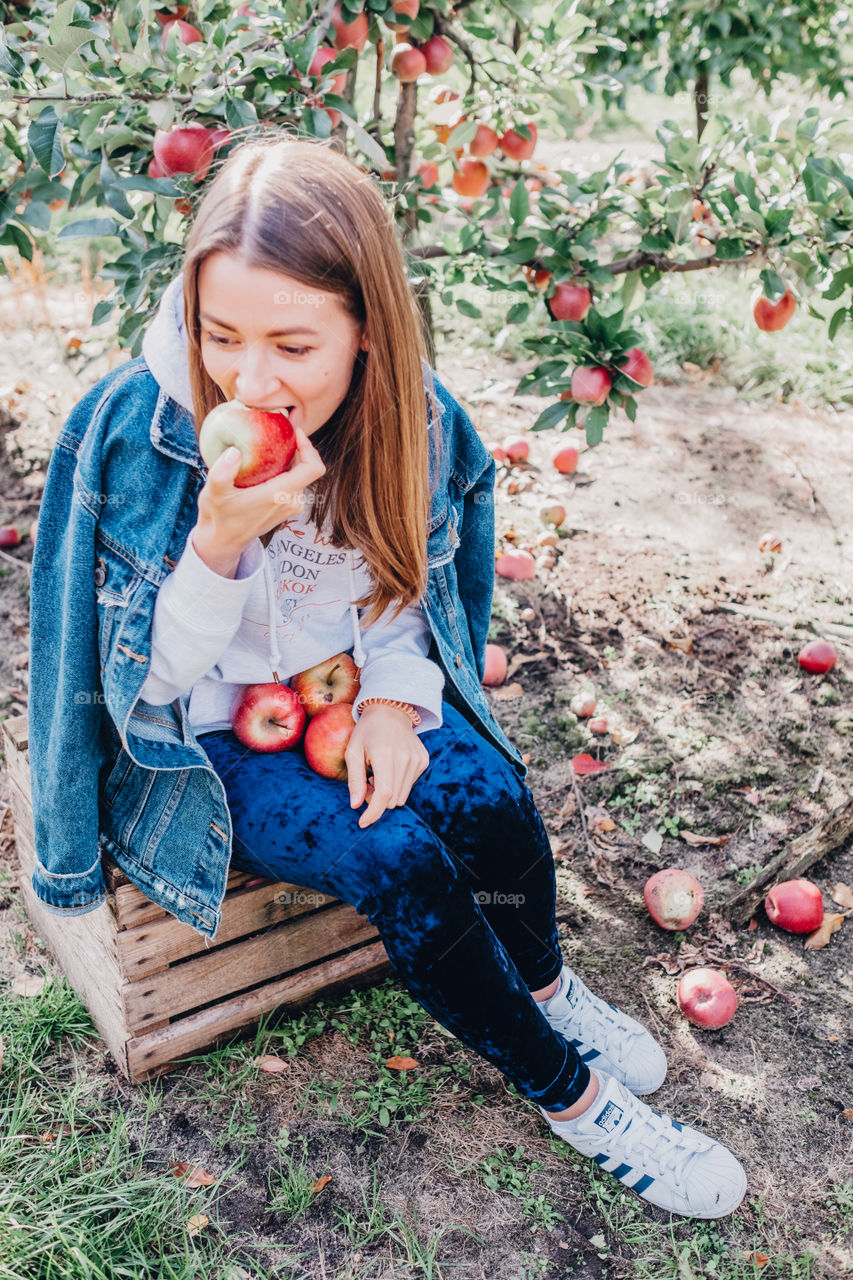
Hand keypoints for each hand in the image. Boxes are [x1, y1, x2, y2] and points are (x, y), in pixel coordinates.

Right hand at [193, 425, 325, 568]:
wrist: (223, 541)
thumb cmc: (218, 517)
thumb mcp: (214, 493)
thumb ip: (222, 473)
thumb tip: (234, 451)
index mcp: (279, 495)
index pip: (312, 468)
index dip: (309, 447)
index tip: (295, 433)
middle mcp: (292, 501)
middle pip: (307, 467)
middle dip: (297, 448)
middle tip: (278, 432)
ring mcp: (292, 506)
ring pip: (301, 475)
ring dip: (290, 459)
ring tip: (270, 445)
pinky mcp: (288, 508)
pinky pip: (294, 482)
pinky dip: (286, 470)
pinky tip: (267, 463)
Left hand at [347, 705, 429, 828]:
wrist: (390, 711)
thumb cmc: (367, 732)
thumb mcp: (353, 752)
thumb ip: (354, 780)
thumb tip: (355, 805)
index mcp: (385, 755)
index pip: (384, 794)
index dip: (373, 812)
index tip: (363, 822)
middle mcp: (405, 758)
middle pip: (393, 799)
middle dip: (377, 800)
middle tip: (368, 783)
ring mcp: (417, 759)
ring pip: (402, 795)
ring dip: (388, 793)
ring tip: (379, 774)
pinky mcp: (423, 760)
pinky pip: (409, 785)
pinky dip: (398, 783)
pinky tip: (391, 767)